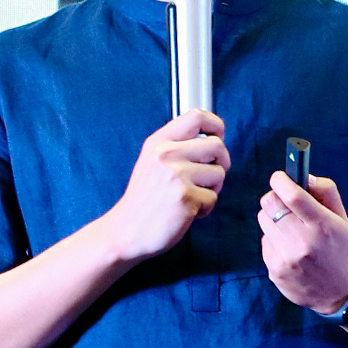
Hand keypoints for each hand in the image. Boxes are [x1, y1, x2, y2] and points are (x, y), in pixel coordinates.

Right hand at [98, 111, 229, 261]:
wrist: (125, 231)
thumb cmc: (143, 200)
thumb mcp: (152, 162)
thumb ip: (177, 146)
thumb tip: (214, 138)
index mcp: (158, 142)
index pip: (197, 116)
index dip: (216, 126)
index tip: (218, 137)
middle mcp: (166, 154)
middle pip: (217, 145)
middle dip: (221, 163)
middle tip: (209, 178)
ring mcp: (176, 175)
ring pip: (219, 173)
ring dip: (212, 189)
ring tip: (191, 197)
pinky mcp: (185, 197)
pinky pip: (213, 198)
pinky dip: (205, 209)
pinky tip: (187, 212)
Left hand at [260, 170, 347, 310]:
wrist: (341, 294)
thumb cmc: (341, 250)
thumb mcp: (343, 220)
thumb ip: (326, 192)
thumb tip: (304, 176)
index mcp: (322, 226)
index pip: (292, 195)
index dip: (281, 180)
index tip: (280, 177)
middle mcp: (302, 242)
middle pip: (269, 204)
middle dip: (275, 197)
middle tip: (284, 201)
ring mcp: (286, 259)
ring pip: (263, 220)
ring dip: (273, 218)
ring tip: (290, 227)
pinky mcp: (274, 271)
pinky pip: (265, 241)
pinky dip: (274, 239)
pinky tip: (290, 248)